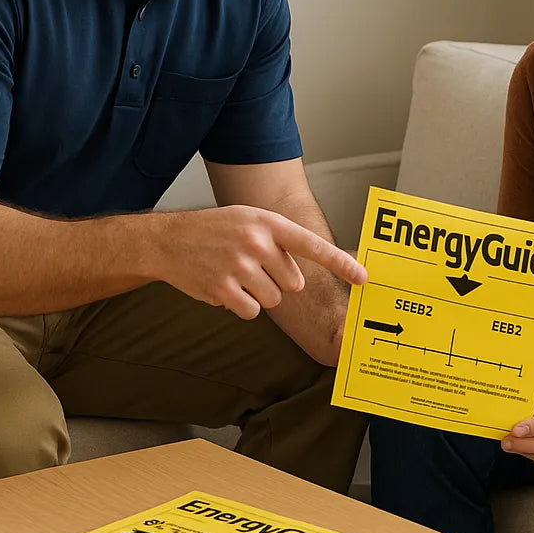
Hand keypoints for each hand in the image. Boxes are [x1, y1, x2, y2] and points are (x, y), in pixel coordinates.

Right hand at [152, 205, 366, 319]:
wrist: (169, 240)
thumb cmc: (216, 231)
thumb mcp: (250, 221)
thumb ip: (279, 241)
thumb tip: (303, 277)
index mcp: (268, 223)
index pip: (313, 245)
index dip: (341, 263)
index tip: (364, 278)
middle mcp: (257, 243)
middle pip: (293, 282)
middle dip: (277, 280)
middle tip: (251, 266)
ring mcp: (239, 267)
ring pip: (273, 299)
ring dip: (257, 293)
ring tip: (234, 274)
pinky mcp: (223, 289)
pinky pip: (252, 312)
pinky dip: (241, 305)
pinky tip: (224, 287)